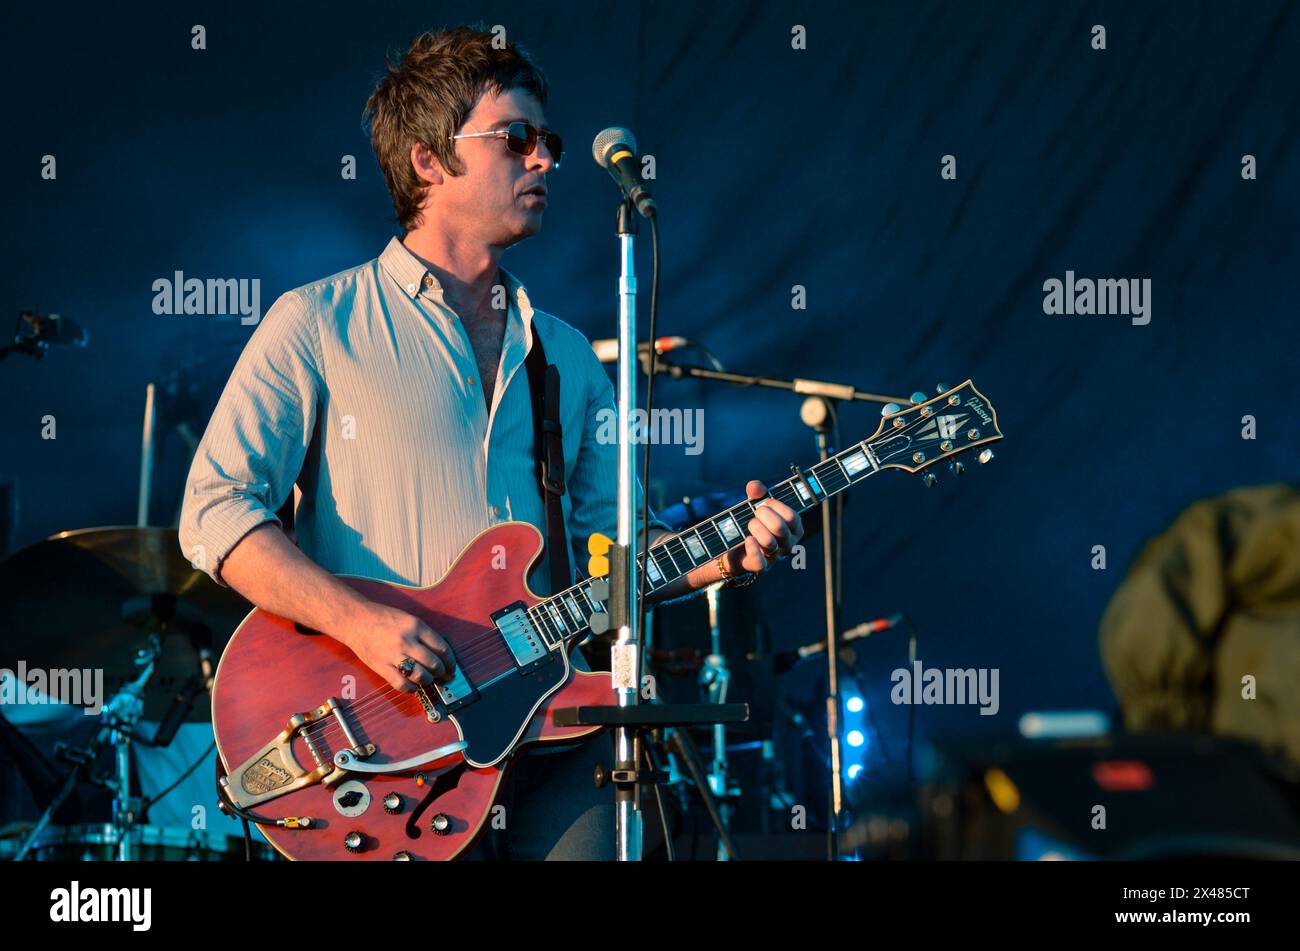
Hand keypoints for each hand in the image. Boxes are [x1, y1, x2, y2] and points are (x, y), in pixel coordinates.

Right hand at [337, 603, 453, 692]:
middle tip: (442, 674)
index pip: (442, 647)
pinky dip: (411, 688)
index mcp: (416, 626)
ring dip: (428, 680)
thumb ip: (424, 634)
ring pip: (420, 675)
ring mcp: (394, 655)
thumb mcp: (409, 619)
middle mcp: (407, 641)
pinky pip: (401, 684)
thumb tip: (440, 653)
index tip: (451, 666)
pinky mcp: (382, 667)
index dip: (450, 660)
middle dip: (441, 672)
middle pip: (434, 663)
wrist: (356, 621)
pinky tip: (413, 686)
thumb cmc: (383, 618)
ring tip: (428, 679)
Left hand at [725, 479, 803, 575]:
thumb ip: (757, 492)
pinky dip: (752, 548)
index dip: (776, 506)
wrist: (736, 546)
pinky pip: (760, 561)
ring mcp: (776, 557)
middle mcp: (788, 544)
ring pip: (769, 542)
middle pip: (780, 528)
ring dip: (755, 528)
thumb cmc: (754, 523)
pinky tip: (748, 539)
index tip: (764, 503)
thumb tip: (755, 487)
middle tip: (755, 513)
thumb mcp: (756, 504)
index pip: (791, 517)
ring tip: (750, 524)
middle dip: (763, 515)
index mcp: (794, 529)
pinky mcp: (761, 566)